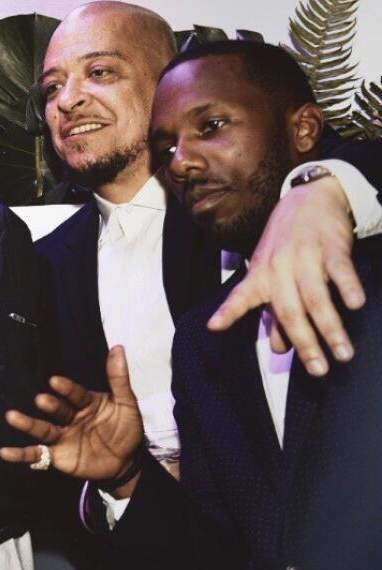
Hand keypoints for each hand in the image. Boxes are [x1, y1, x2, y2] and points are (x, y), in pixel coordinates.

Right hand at [0, 347, 144, 495]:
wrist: (126, 463)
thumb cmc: (125, 430)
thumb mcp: (127, 404)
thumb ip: (118, 378)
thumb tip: (118, 348)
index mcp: (85, 402)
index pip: (75, 394)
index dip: (66, 389)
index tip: (55, 381)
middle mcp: (70, 417)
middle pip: (56, 410)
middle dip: (49, 405)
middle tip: (41, 400)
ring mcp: (62, 436)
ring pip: (42, 428)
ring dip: (27, 423)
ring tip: (11, 416)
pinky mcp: (56, 455)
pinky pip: (36, 454)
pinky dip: (20, 454)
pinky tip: (4, 452)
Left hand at [207, 176, 361, 375]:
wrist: (307, 199)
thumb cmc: (287, 244)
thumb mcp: (272, 273)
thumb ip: (274, 312)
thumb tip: (277, 347)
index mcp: (260, 275)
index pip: (240, 296)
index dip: (227, 311)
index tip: (213, 327)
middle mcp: (278, 268)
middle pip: (289, 310)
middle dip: (304, 342)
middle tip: (318, 370)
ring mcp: (304, 257)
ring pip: (315, 297)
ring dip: (330, 327)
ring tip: (343, 353)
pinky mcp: (331, 247)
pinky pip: (339, 269)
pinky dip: (347, 286)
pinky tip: (355, 304)